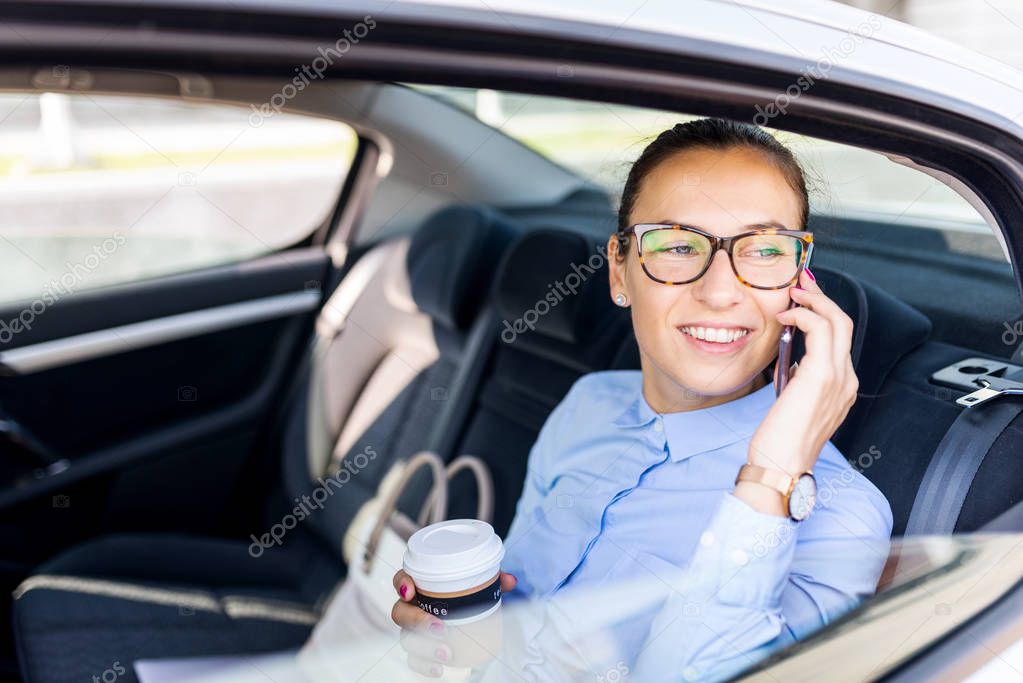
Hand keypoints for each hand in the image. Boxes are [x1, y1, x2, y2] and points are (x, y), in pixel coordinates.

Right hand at [391, 569, 516, 676]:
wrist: (466, 616)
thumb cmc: (465, 595)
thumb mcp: (479, 584)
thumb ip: (493, 580)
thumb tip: (511, 581)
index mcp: (420, 587)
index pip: (401, 580)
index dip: (401, 583)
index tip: (411, 591)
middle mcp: (411, 608)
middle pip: (400, 613)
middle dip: (417, 621)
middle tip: (441, 628)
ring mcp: (413, 631)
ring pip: (406, 639)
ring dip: (424, 648)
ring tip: (446, 653)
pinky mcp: (420, 650)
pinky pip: (415, 660)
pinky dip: (425, 667)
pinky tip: (439, 670)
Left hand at [740, 269, 857, 511]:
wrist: (781, 466)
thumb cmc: (780, 441)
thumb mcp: (794, 403)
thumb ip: (799, 380)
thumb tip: (789, 358)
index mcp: (842, 387)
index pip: (840, 339)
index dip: (823, 312)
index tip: (802, 297)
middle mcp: (847, 380)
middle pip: (844, 323)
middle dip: (822, 297)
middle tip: (800, 282)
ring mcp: (838, 378)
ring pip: (836, 321)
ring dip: (813, 300)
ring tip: (792, 291)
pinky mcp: (821, 376)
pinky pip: (819, 330)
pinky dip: (803, 315)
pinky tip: (785, 315)